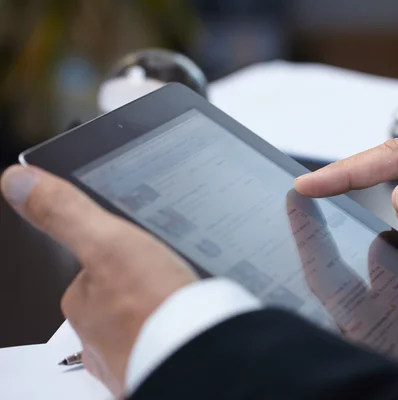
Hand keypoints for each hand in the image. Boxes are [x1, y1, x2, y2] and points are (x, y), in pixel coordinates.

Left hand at [1, 166, 197, 396]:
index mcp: (82, 303)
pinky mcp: (158, 369)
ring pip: (138, 326)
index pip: (90, 272)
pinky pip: (161, 344)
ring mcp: (129, 358)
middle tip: (165, 275)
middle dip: (137, 288)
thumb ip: (66, 213)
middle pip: (116, 300)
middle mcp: (98, 338)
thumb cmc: (153, 307)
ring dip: (155, 313)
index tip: (138, 251)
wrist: (198, 359)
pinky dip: (173, 333)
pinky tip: (188, 322)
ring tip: (180, 299)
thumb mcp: (109, 243)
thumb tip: (18, 182)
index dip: (116, 256)